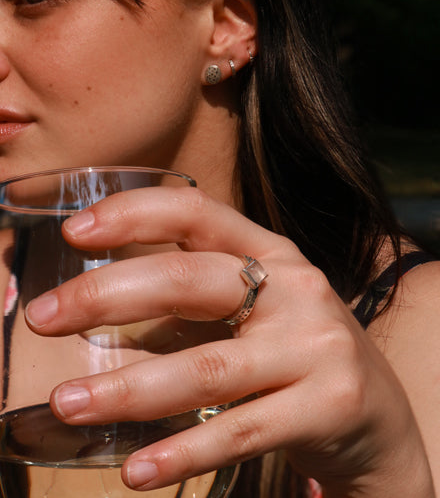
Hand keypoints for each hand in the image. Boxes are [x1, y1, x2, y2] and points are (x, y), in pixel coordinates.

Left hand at [25, 187, 433, 495]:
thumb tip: (95, 307)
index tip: (75, 232)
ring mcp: (315, 346)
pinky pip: (240, 432)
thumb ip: (191, 298)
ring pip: (207, 367)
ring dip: (129, 388)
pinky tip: (136, 471)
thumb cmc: (295, 346)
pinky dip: (183, 452)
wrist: (377, 409)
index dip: (134, 214)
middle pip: (191, 280)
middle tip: (44, 318)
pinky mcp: (327, 405)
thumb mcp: (256, 304)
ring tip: (69, 402)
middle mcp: (295, 289)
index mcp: (271, 253)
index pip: (197, 212)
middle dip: (107, 295)